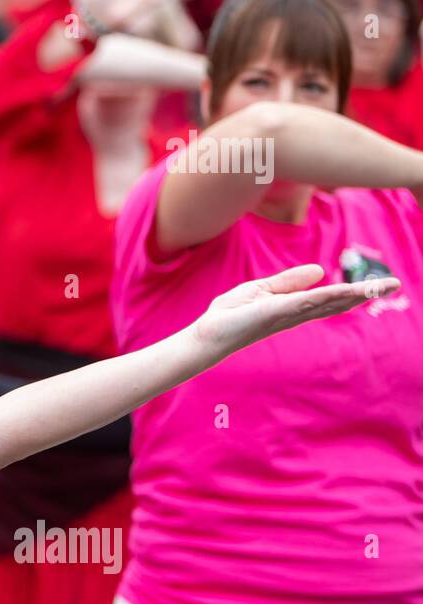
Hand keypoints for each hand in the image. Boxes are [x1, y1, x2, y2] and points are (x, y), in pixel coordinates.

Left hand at [191, 264, 400, 357]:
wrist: (208, 333)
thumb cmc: (230, 315)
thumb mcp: (261, 290)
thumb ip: (289, 282)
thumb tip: (319, 271)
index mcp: (293, 307)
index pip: (329, 298)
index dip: (354, 291)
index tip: (380, 284)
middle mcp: (296, 314)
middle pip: (337, 302)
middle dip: (365, 294)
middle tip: (395, 284)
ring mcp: (288, 314)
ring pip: (329, 302)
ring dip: (356, 294)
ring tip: (383, 286)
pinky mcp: (276, 312)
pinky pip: (308, 301)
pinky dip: (329, 294)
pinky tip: (348, 289)